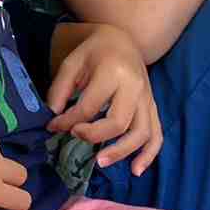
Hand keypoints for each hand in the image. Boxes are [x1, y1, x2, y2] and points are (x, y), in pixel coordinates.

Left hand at [47, 25, 162, 176]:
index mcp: (113, 72)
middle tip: (75, 136)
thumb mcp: (71, 63)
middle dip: (94, 136)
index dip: (67, 121)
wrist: (122, 39)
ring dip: (121, 151)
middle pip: (118, 122)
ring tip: (100, 162)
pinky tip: (135, 170)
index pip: (89, 107)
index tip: (53, 126)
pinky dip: (149, 155)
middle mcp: (135, 87)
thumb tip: (54, 119)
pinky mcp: (152, 107)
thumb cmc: (94, 52)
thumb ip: (59, 90)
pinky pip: (156, 134)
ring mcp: (147, 99)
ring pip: (141, 133)